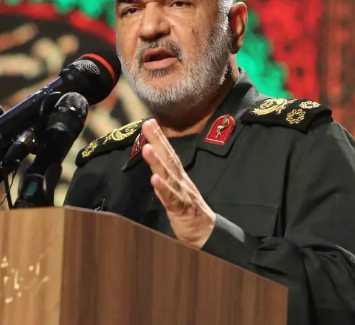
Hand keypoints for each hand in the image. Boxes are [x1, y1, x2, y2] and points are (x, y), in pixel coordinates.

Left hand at [141, 119, 215, 247]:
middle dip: (158, 140)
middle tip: (148, 124)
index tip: (150, 121)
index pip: (169, 154)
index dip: (160, 137)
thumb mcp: (176, 192)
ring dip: (157, 161)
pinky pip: (171, 198)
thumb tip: (154, 169)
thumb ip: (166, 180)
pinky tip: (154, 179)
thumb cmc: (190, 212)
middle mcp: (181, 181)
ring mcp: (182, 194)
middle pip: (169, 158)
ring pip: (168, 176)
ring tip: (147, 148)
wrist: (207, 234)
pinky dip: (163, 189)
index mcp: (179, 177)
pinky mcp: (182, 209)